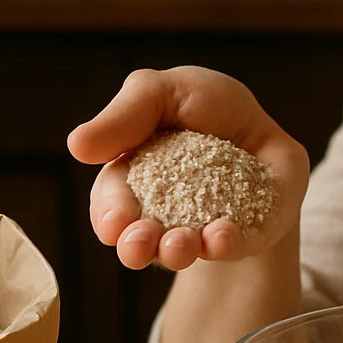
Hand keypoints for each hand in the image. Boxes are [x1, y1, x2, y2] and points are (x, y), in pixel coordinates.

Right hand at [67, 67, 309, 271]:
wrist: (265, 129)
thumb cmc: (206, 106)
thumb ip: (125, 115)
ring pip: (183, 249)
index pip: (113, 203)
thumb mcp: (164, 92)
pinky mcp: (246, 235)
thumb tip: (77, 144)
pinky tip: (222, 236)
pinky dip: (227, 242)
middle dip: (135, 244)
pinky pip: (236, 246)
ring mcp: (204, 229)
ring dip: (176, 251)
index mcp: (132, 181)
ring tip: (178, 246)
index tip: (114, 223)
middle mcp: (162, 215)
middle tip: (137, 245)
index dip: (110, 214)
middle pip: (140, 237)